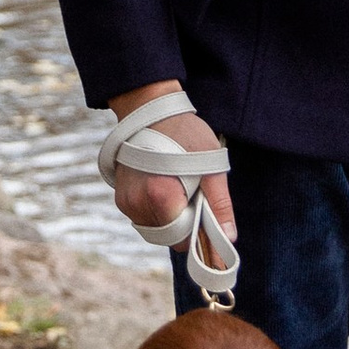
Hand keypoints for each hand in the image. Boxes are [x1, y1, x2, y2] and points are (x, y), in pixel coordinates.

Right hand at [107, 83, 234, 253]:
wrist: (150, 111)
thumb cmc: (184, 133)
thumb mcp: (210, 165)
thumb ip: (219, 204)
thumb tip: (228, 237)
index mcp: (160, 195)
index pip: (182, 236)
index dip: (198, 230)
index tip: (206, 214)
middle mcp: (137, 203)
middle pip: (168, 236)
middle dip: (185, 225)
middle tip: (194, 196)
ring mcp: (125, 203)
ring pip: (156, 230)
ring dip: (171, 219)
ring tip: (179, 188)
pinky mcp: (121, 199)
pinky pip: (144, 219)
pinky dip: (158, 212)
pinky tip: (166, 188)